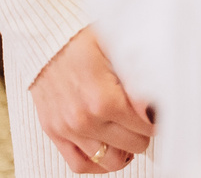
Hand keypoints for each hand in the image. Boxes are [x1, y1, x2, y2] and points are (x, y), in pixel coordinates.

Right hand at [29, 26, 153, 172]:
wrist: (44, 34)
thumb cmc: (81, 38)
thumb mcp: (117, 48)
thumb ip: (138, 78)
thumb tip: (154, 108)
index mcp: (103, 98)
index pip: (147, 125)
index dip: (156, 115)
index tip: (156, 107)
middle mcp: (84, 118)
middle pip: (134, 144)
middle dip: (142, 130)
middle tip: (142, 115)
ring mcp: (67, 128)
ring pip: (111, 161)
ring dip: (125, 148)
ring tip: (128, 132)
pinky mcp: (53, 131)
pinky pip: (80, 164)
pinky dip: (98, 163)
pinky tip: (108, 148)